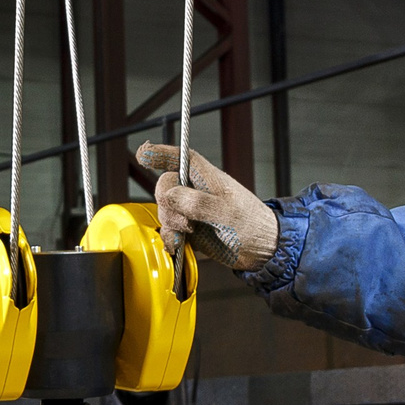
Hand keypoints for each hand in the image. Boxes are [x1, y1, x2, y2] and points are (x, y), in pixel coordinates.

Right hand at [135, 144, 279, 270]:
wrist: (261, 250)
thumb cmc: (252, 224)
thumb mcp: (226, 212)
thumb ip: (197, 203)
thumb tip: (170, 196)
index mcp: (206, 176)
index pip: (180, 157)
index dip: (160, 154)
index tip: (143, 154)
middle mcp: (196, 190)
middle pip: (164, 186)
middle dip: (168, 204)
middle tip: (185, 219)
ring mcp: (191, 210)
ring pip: (164, 210)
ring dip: (171, 223)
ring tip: (189, 232)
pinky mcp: (189, 228)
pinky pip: (168, 229)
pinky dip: (170, 238)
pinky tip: (179, 244)